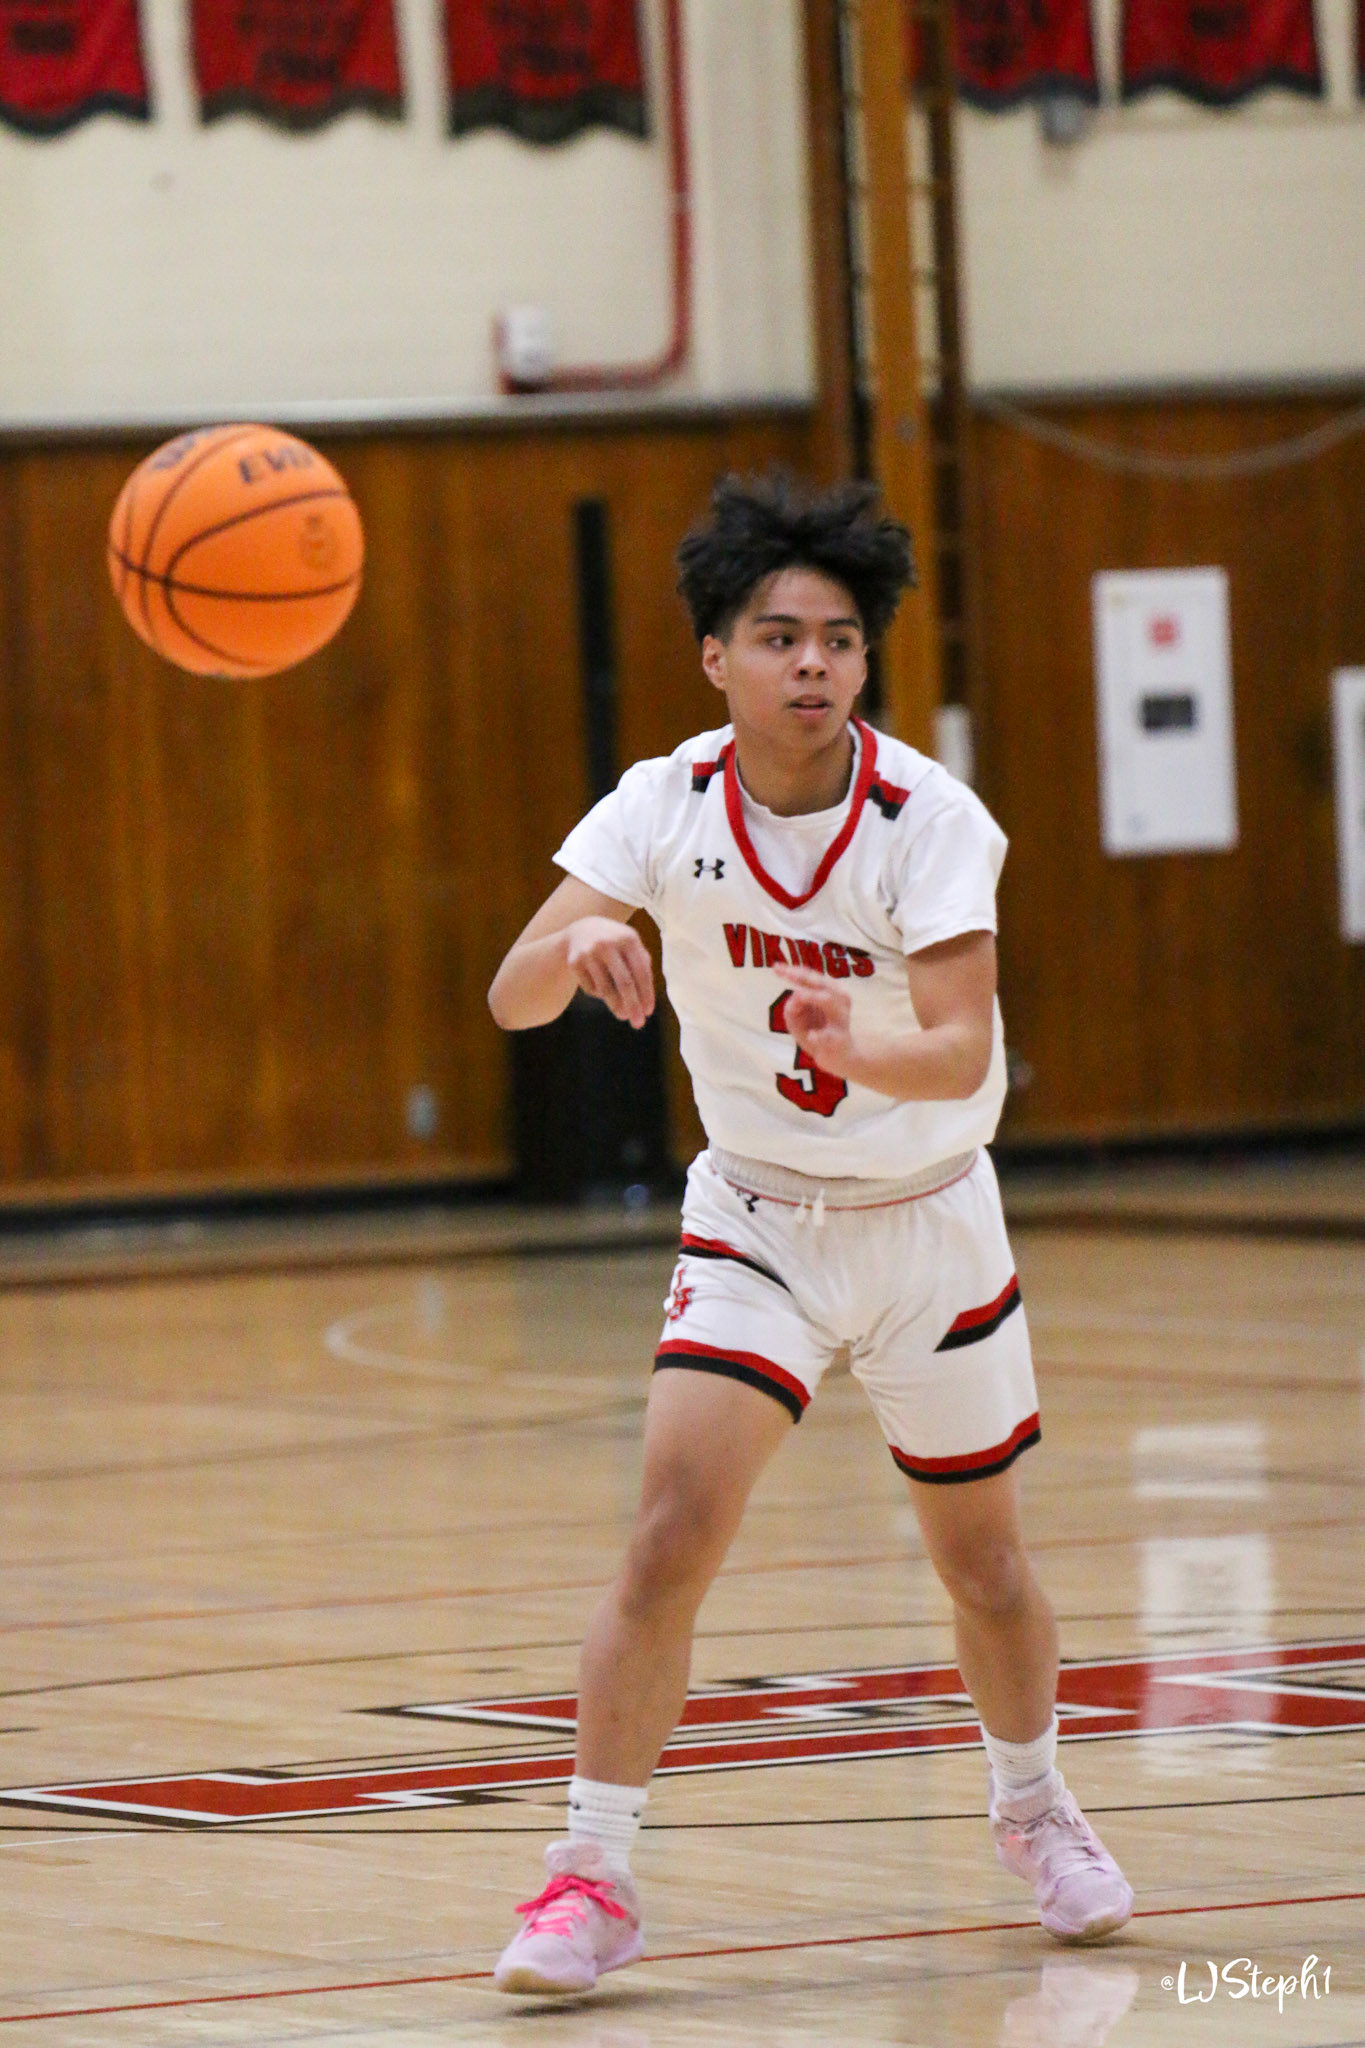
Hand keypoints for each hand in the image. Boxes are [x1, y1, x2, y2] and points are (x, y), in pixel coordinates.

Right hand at [564, 917, 655, 1028]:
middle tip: (638, 1024)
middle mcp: (608, 943)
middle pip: (624, 982)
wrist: (581, 930)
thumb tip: (644, 1003)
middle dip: (632, 1005)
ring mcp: (589, 952)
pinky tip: (601, 987)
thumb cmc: (616, 944)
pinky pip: (591, 988)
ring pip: (605, 989)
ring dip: (616, 1006)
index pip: (641, 971)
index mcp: (628, 938)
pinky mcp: (574, 962)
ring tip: (621, 1014)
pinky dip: (599, 994)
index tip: (648, 1012)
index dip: (646, 994)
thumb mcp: (631, 947)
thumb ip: (643, 968)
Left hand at [778, 963, 856, 1077]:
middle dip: (804, 977)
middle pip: (822, 984)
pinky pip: (830, 1036)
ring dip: (813, 997)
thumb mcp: (798, 1018)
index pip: (811, 977)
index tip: (776, 967)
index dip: (794, 971)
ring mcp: (840, 1020)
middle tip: (787, 975)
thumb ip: (792, 1007)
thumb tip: (795, 997)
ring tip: (798, 995)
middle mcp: (838, 1001)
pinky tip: (812, 1036)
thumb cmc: (817, 1031)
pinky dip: (821, 1036)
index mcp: (830, 992)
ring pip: (829, 1002)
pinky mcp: (839, 1040)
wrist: (839, 1058)